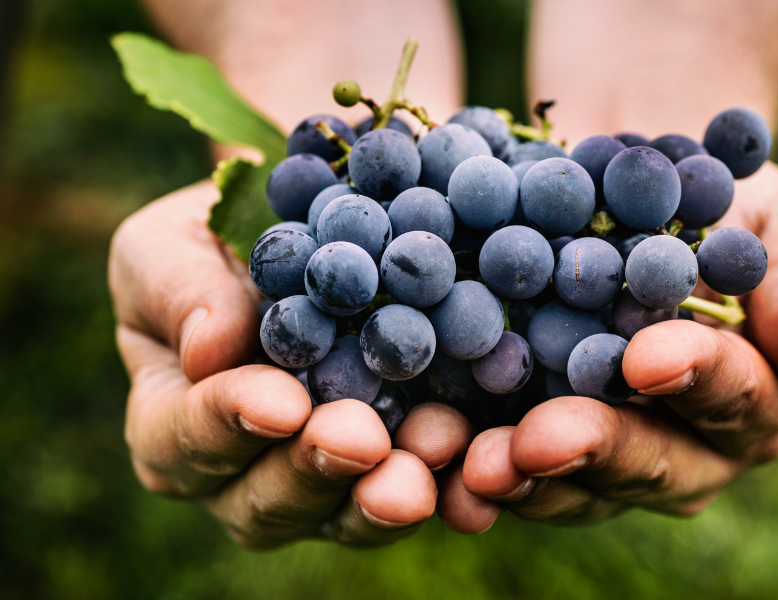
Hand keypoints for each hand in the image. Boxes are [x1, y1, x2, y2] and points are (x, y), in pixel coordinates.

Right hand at [109, 181, 472, 547]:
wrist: (299, 240)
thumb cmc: (216, 244)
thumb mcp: (172, 246)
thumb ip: (179, 293)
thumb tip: (210, 349)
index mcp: (172, 424)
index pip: (184, 439)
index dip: (229, 424)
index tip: (281, 401)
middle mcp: (242, 474)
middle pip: (268, 498)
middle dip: (318, 469)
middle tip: (363, 439)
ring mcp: (320, 484)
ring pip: (346, 512)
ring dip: (389, 489)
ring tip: (435, 448)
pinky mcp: (391, 472)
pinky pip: (421, 492)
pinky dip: (451, 483)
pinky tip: (479, 462)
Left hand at [439, 163, 777, 531]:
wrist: (620, 184)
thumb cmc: (713, 198)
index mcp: (754, 396)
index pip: (734, 396)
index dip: (697, 378)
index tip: (648, 355)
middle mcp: (684, 444)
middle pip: (648, 463)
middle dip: (594, 450)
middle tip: (538, 440)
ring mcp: (602, 450)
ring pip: (570, 484)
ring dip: (518, 477)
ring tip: (471, 464)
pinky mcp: (529, 437)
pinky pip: (505, 466)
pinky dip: (465, 464)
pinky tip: (429, 456)